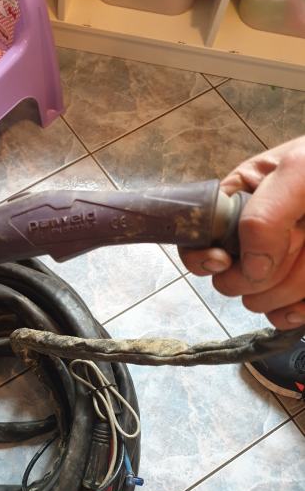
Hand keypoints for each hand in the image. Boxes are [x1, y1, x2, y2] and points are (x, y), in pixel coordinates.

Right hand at [179, 136, 304, 329]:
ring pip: (260, 302)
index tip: (224, 258)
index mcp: (239, 202)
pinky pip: (285, 318)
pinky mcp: (299, 295)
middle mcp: (252, 239)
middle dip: (264, 269)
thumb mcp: (300, 171)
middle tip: (300, 240)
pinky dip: (299, 310)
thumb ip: (264, 214)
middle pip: (229, 281)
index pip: (196, 241)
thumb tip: (251, 268)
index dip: (205, 256)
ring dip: (293, 283)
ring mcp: (277, 269)